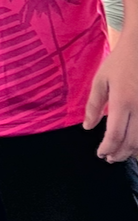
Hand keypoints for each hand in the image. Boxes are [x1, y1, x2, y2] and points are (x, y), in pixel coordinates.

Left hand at [84, 35, 137, 160]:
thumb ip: (93, 105)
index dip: (106, 148)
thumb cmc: (120, 62)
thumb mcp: (101, 80)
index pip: (114, 135)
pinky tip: (136, 144)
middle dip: (119, 154)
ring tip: (122, 153)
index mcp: (122, 101)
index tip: (100, 154)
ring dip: (133, 151)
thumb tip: (88, 127)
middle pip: (131, 142)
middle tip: (110, 158)